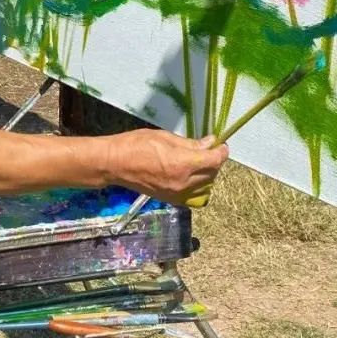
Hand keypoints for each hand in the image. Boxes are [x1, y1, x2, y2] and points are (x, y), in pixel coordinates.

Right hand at [109, 129, 227, 206]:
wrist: (115, 164)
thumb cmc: (136, 144)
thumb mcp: (164, 137)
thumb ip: (189, 144)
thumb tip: (209, 143)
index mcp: (182, 164)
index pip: (214, 160)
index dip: (221, 152)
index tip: (221, 144)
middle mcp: (183, 183)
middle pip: (212, 174)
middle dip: (214, 161)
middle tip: (208, 149)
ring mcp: (177, 194)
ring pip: (205, 187)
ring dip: (207, 174)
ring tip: (198, 162)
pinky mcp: (171, 199)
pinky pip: (194, 196)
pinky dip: (197, 186)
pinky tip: (189, 175)